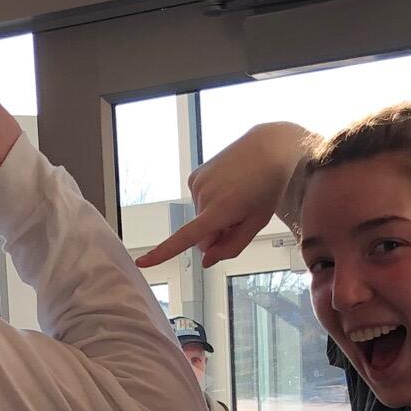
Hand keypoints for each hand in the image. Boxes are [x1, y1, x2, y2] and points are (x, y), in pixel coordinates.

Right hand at [137, 121, 314, 268]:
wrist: (269, 147)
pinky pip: (199, 202)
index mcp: (219, 211)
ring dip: (216, 214)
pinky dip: (211, 201)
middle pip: (201, 235)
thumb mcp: (256, 223)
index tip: (142, 262)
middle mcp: (203, 196)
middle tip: (240, 215)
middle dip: (217, 233)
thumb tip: (206, 260)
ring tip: (237, 195)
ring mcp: (197, 184)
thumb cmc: (268, 186)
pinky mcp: (195, 176)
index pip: (184, 238)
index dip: (162, 252)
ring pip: (200, 218)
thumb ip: (231, 247)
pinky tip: (228, 187)